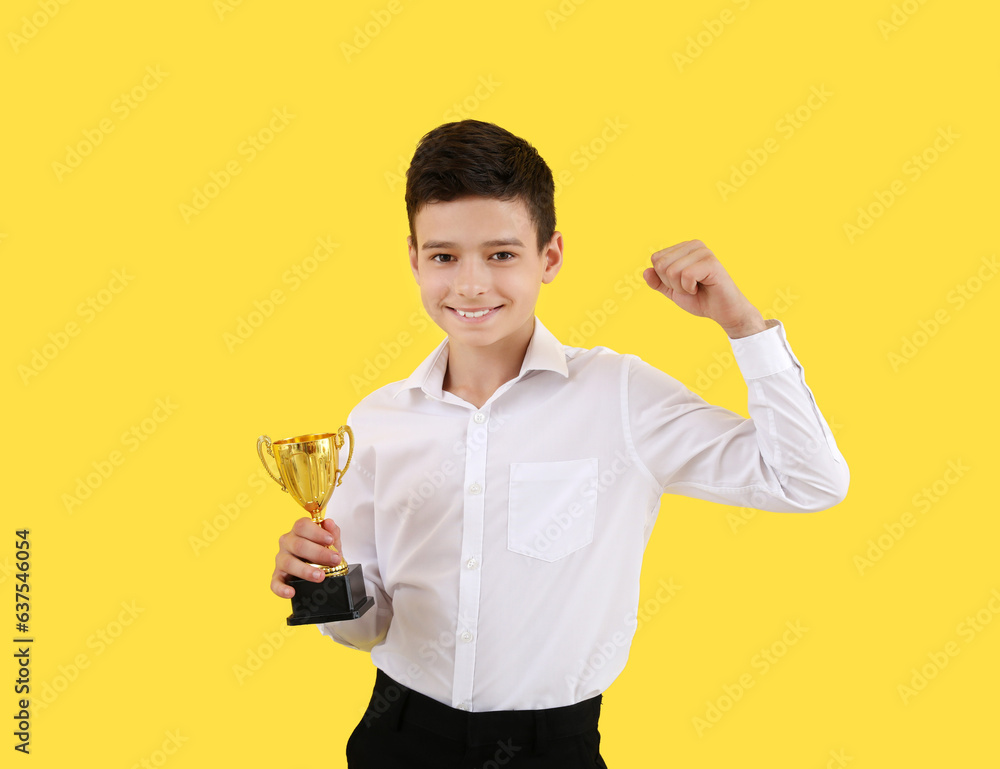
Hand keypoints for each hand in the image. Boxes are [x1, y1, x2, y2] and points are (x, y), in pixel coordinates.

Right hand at [270, 517, 343, 598]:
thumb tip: (329, 523)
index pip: (302, 526)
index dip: (316, 532)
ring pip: (289, 563)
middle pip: (299, 545)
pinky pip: (275, 583)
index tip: (330, 540)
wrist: (319, 569)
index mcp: (299, 531)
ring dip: (306, 570)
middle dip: (319, 553)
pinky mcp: (277, 576)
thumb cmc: (321, 553)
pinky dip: (282, 589)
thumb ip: (332, 532)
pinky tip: (291, 592)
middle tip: (334, 560)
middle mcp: (287, 543)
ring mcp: (281, 559)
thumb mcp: (331, 543)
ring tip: (321, 576)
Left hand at [643, 240, 765, 336]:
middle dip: (671, 283)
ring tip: (696, 288)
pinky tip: (702, 287)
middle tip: (689, 287)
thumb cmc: (700, 299)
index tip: (681, 284)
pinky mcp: (711, 262)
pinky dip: (689, 288)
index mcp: (684, 248)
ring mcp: (703, 252)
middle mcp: (694, 245)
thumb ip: (658, 282)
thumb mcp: (673, 291)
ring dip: (681, 287)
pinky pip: (686, 275)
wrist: (722, 312)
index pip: (656, 259)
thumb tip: (645, 272)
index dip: (664, 278)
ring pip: (672, 271)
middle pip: (661, 264)